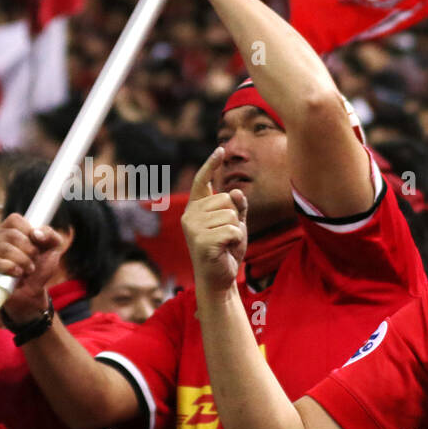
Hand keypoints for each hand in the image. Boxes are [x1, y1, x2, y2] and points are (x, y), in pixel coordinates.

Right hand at [0, 214, 65, 322]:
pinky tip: (18, 274)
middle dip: (30, 250)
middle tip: (34, 260)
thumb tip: (36, 234)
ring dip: (24, 261)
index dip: (29, 231)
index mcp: (11, 229)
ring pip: (5, 249)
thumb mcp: (53, 248)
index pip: (15, 219)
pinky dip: (11, 268)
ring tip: (28, 270)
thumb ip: (51, 235)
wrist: (33, 290)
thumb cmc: (40, 267)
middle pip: (13, 235)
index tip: (38, 243)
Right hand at [181, 147, 246, 293]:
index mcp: (196, 209)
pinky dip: (237, 241)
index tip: (220, 149)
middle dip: (235, 218)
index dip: (211, 165)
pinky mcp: (202, 241)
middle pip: (226, 200)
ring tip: (226, 245)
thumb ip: (237, 207)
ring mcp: (193, 228)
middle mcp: (190, 215)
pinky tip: (227, 251)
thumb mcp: (236, 225)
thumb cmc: (226, 251)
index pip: (202, 181)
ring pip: (231, 216)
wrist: (219, 279)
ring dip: (236, 232)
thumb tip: (234, 191)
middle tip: (227, 237)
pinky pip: (233, 231)